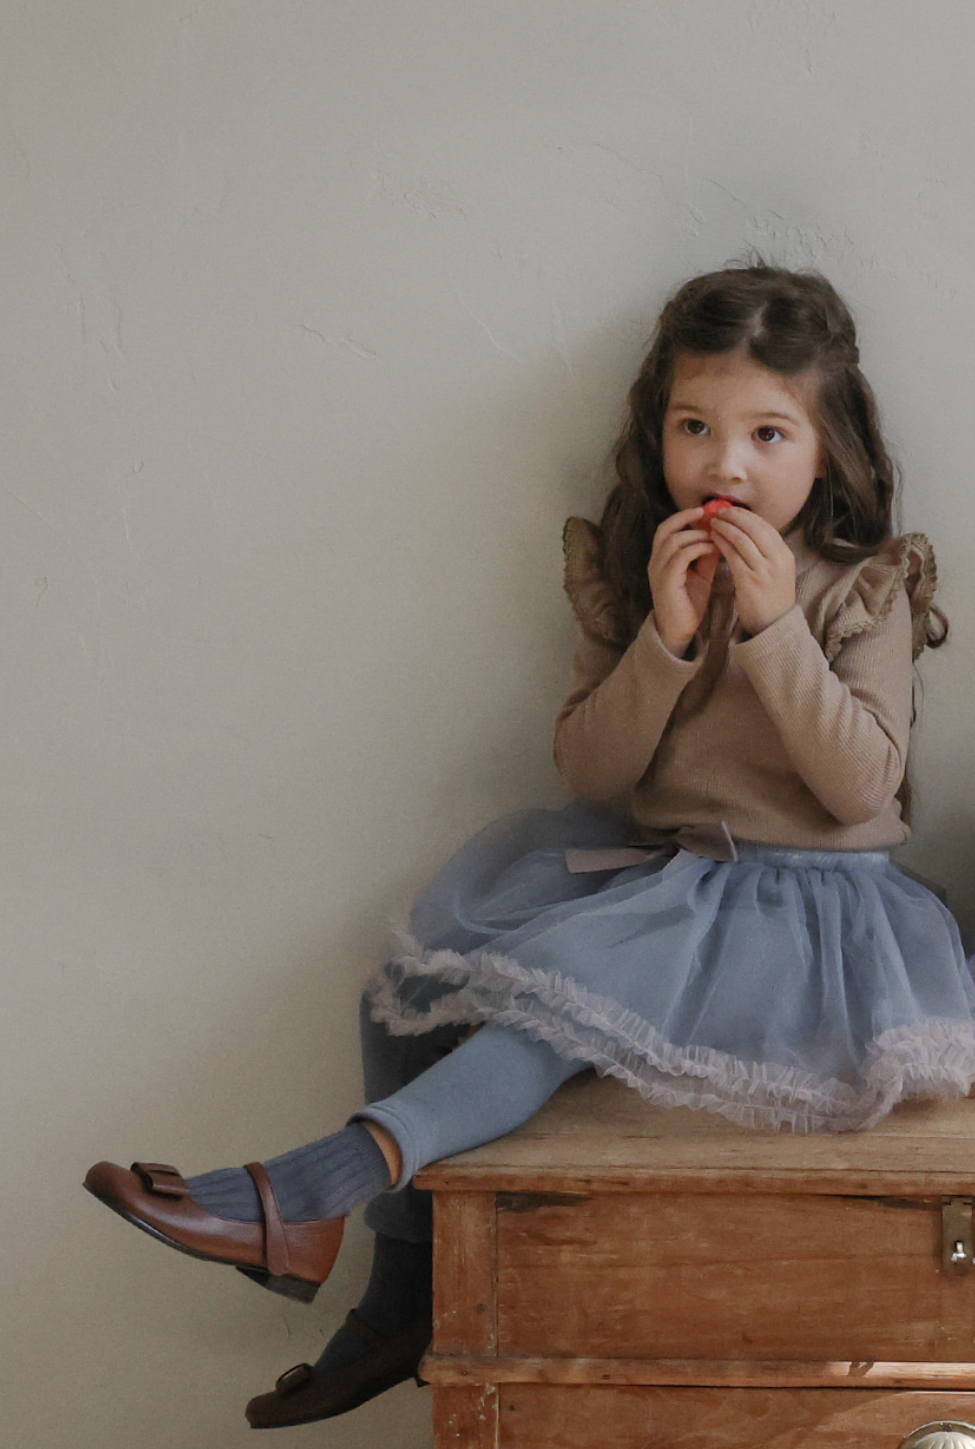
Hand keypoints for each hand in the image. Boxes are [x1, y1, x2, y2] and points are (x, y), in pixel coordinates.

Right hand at [647, 508, 719, 655]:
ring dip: (696, 535)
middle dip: (685, 517)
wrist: (680, 630)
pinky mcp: (667, 582)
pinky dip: (697, 548)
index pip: (666, 529)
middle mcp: (656, 562)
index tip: (703, 511)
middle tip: (706, 513)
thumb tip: (719, 536)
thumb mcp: (701, 574)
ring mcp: (659, 572)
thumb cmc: (689, 603)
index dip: (682, 517)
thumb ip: (706, 556)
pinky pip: (680, 556)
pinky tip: (712, 549)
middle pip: (665, 529)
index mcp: (661, 559)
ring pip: (673, 541)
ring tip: (714, 536)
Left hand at [708, 508, 795, 634]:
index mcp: (785, 555)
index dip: (747, 515)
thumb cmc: (770, 597)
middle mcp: (777, 559)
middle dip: (735, 516)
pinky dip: (722, 542)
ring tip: (713, 522)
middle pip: (755, 527)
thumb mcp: (776, 571)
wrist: (772, 624)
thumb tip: (747, 530)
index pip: (766, 526)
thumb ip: (766, 552)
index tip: (733, 510)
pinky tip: (713, 538)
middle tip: (720, 511)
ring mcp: (764, 570)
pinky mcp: (749, 580)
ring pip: (742, 538)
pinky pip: (733, 554)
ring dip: (726, 527)